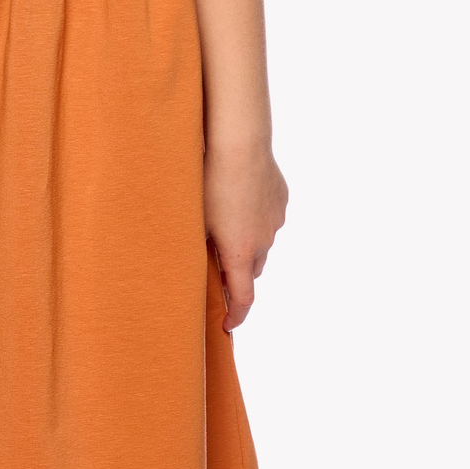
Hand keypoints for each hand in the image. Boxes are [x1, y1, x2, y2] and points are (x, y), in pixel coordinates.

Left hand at [204, 143, 287, 331]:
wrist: (239, 143)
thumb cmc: (208, 181)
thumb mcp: (194, 218)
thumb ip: (195, 246)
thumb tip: (188, 263)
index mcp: (239, 252)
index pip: (243, 298)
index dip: (235, 316)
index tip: (227, 325)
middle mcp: (263, 241)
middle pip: (251, 269)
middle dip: (236, 272)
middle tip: (217, 263)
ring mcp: (275, 220)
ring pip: (261, 241)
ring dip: (246, 241)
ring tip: (225, 220)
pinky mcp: (281, 198)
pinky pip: (268, 216)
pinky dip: (255, 216)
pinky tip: (239, 196)